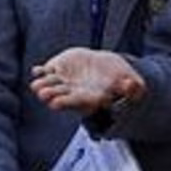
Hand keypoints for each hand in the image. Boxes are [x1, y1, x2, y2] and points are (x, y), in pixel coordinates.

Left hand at [30, 47, 146, 113]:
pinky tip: (36, 71)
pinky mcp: (57, 69)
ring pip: (49, 85)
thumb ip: (132, 87)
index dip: (66, 103)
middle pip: (59, 96)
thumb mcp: (129, 81)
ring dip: (42, 85)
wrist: (106, 67)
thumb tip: (134, 87)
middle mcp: (72, 93)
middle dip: (50, 95)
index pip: (76, 103)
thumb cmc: (118, 78)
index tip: (56, 103)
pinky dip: (40, 72)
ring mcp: (63, 82)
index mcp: (89, 99)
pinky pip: (45, 72)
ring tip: (37, 85)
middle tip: (43, 94)